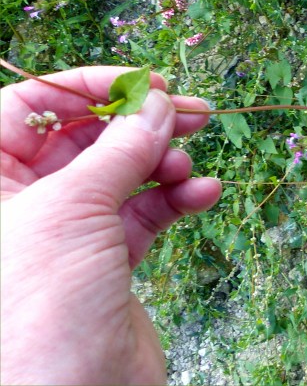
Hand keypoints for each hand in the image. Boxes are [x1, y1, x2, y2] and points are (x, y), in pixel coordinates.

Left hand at [1, 67, 220, 384]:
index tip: (144, 82)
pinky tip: (204, 194)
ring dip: (164, 163)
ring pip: (123, 174)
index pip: (31, 106)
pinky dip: (177, 199)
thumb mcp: (72, 208)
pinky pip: (146, 214)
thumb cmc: (37, 305)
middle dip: (141, 124)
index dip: (87, 87)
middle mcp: (20, 202)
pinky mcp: (106, 262)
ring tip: (189, 167)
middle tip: (193, 113)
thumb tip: (158, 103)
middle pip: (86, 137)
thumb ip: (120, 148)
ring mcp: (66, 233)